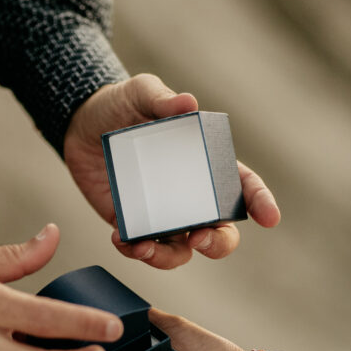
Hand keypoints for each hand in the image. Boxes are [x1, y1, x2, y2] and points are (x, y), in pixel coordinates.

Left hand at [62, 73, 280, 268]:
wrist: (79, 123)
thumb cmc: (121, 105)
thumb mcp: (141, 93)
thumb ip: (161, 98)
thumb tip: (187, 103)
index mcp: (204, 164)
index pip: (240, 186)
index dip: (260, 202)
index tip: (270, 218)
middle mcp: (189, 195)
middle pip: (219, 231)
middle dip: (218, 244)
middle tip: (201, 238)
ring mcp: (162, 213)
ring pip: (180, 251)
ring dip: (168, 258)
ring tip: (144, 247)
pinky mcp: (133, 223)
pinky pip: (140, 248)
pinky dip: (133, 251)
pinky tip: (121, 240)